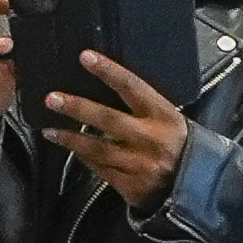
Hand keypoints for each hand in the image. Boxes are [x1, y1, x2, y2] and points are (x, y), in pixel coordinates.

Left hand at [43, 49, 191, 208]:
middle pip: (108, 119)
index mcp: (162, 114)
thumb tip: (104, 84)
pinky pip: (101, 169)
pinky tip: (70, 149)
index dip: (108, 71)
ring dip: (70, 138)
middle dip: (77, 108)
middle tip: (52, 98)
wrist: (194, 182)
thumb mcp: (168, 117)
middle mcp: (150, 138)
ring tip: (49, 130)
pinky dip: (84, 158)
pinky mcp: (131, 185)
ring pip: (98, 149)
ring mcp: (139, 164)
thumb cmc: (176, 141)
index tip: (85, 57)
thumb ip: (141, 105)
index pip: (132, 86)